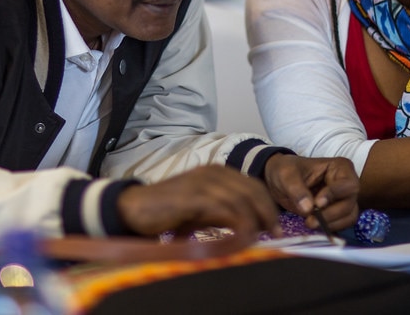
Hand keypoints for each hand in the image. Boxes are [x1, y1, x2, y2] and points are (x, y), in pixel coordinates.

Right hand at [116, 165, 280, 238]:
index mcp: (217, 171)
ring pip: (241, 199)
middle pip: (252, 190)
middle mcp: (212, 172)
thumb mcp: (201, 208)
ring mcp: (202, 182)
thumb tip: (250, 228)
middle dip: (267, 213)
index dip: (267, 205)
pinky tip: (242, 237)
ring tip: (258, 238)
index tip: (274, 225)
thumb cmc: (168, 211)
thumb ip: (223, 212)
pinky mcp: (193, 197)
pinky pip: (225, 209)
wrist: (135, 208)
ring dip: (255, 221)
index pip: (253, 185)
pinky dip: (237, 224)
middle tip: (274, 233)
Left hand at [262, 154, 358, 231]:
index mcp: (340, 167)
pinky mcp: (339, 213)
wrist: (279, 181)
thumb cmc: (285, 171)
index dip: (334, 195)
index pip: (347, 184)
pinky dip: (330, 228)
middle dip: (330, 214)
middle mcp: (347, 183)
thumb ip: (296, 189)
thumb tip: (308, 209)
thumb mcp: (286, 175)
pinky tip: (315, 226)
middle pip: (349, 203)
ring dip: (330, 224)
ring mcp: (345, 199)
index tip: (317, 204)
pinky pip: (342, 225)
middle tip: (310, 220)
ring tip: (310, 223)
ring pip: (348, 217)